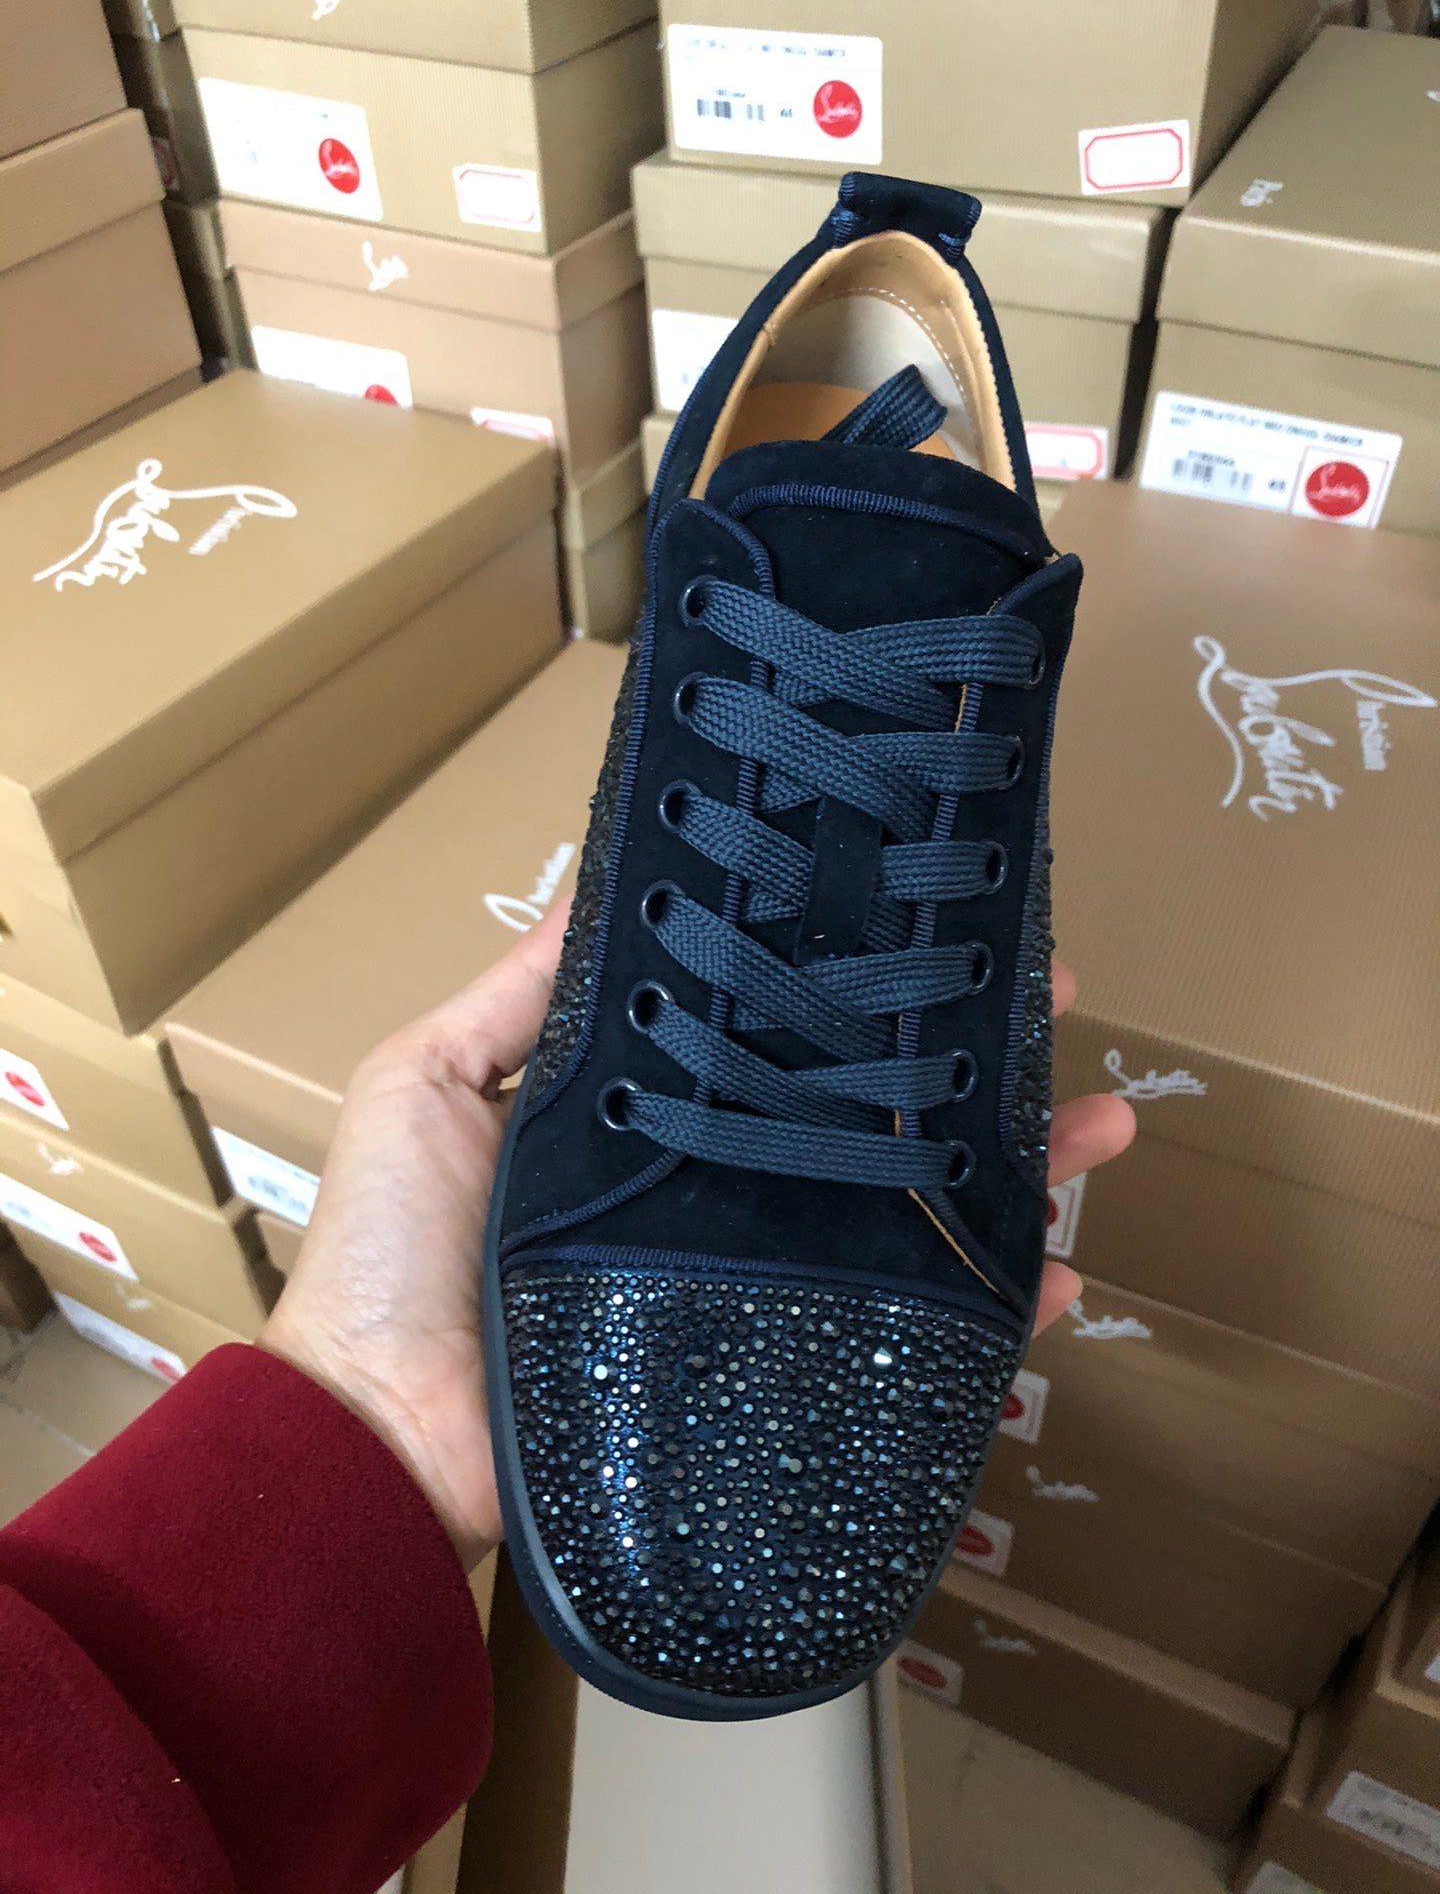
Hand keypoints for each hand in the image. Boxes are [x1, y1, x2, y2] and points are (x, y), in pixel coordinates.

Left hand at [262, 912, 1133, 1570]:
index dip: (848, 970)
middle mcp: (720, 1186)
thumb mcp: (429, 1084)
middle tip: (1053, 996)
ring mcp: (758, 1279)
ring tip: (1105, 1122)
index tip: (919, 911)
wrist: (380, 1439)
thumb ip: (520, 993)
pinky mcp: (778, 1366)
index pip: (774, 1026)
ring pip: (912, 1211)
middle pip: (866, 1110)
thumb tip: (604, 873)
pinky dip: (989, 1311)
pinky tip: (1056, 1272)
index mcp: (651, 1112)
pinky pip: (905, 1338)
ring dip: (1017, 1166)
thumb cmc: (393, 1255)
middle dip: (964, 1051)